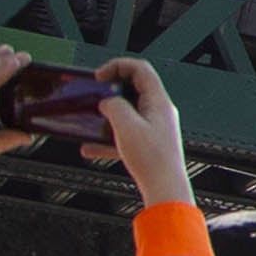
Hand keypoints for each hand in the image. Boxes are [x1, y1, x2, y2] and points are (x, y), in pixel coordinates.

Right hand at [90, 56, 192, 207]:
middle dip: (111, 90)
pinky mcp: (149, 145)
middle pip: (134, 89)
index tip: (100, 75)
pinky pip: (126, 134)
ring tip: (91, 120)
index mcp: (159, 101)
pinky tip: (90, 149)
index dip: (118, 66)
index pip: (140, 69)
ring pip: (128, 112)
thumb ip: (114, 107)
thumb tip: (107, 103)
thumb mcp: (126, 126)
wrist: (165, 190)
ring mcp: (155, 128)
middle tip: (95, 95)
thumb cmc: (153, 160)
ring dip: (108, 115)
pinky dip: (108, 138)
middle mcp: (160, 111)